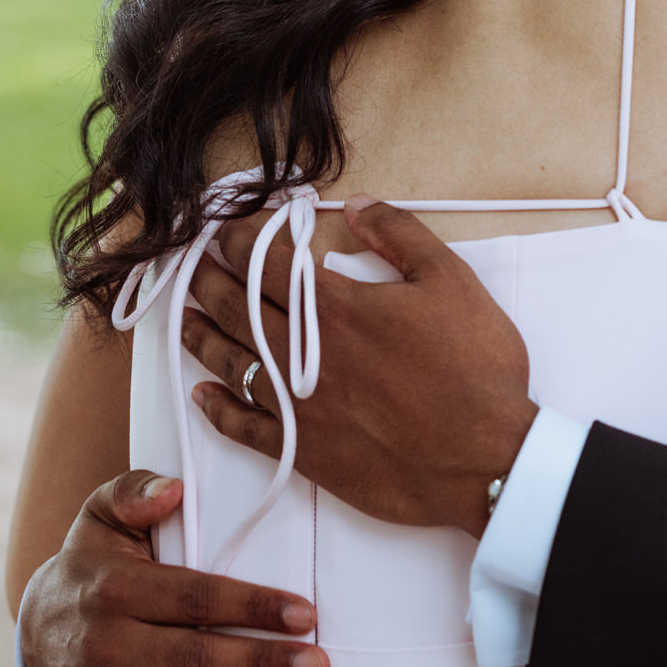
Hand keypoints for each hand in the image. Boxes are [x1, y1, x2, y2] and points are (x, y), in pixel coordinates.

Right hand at [20, 470, 328, 666]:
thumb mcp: (104, 518)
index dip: (253, 606)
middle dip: (261, 664)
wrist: (36, 626)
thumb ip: (134, 494)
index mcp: (117, 588)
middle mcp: (104, 642)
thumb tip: (172, 489)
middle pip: (194, 657)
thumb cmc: (96, 568)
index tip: (306, 615)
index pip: (197, 598)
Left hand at [182, 199, 536, 536]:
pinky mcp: (303, 450)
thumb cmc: (473, 371)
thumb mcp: (451, 281)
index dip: (239, 242)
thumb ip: (400, 235)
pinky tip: (203, 395)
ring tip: (184, 318)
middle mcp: (302, 352)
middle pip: (237, 308)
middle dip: (209, 280)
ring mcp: (298, 404)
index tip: (223, 230)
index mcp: (335, 307)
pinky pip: (244, 426)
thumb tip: (358, 205)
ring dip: (201, 336)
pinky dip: (218, 408)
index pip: (267, 264)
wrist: (482, 460)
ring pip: (232, 362)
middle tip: (189, 265)